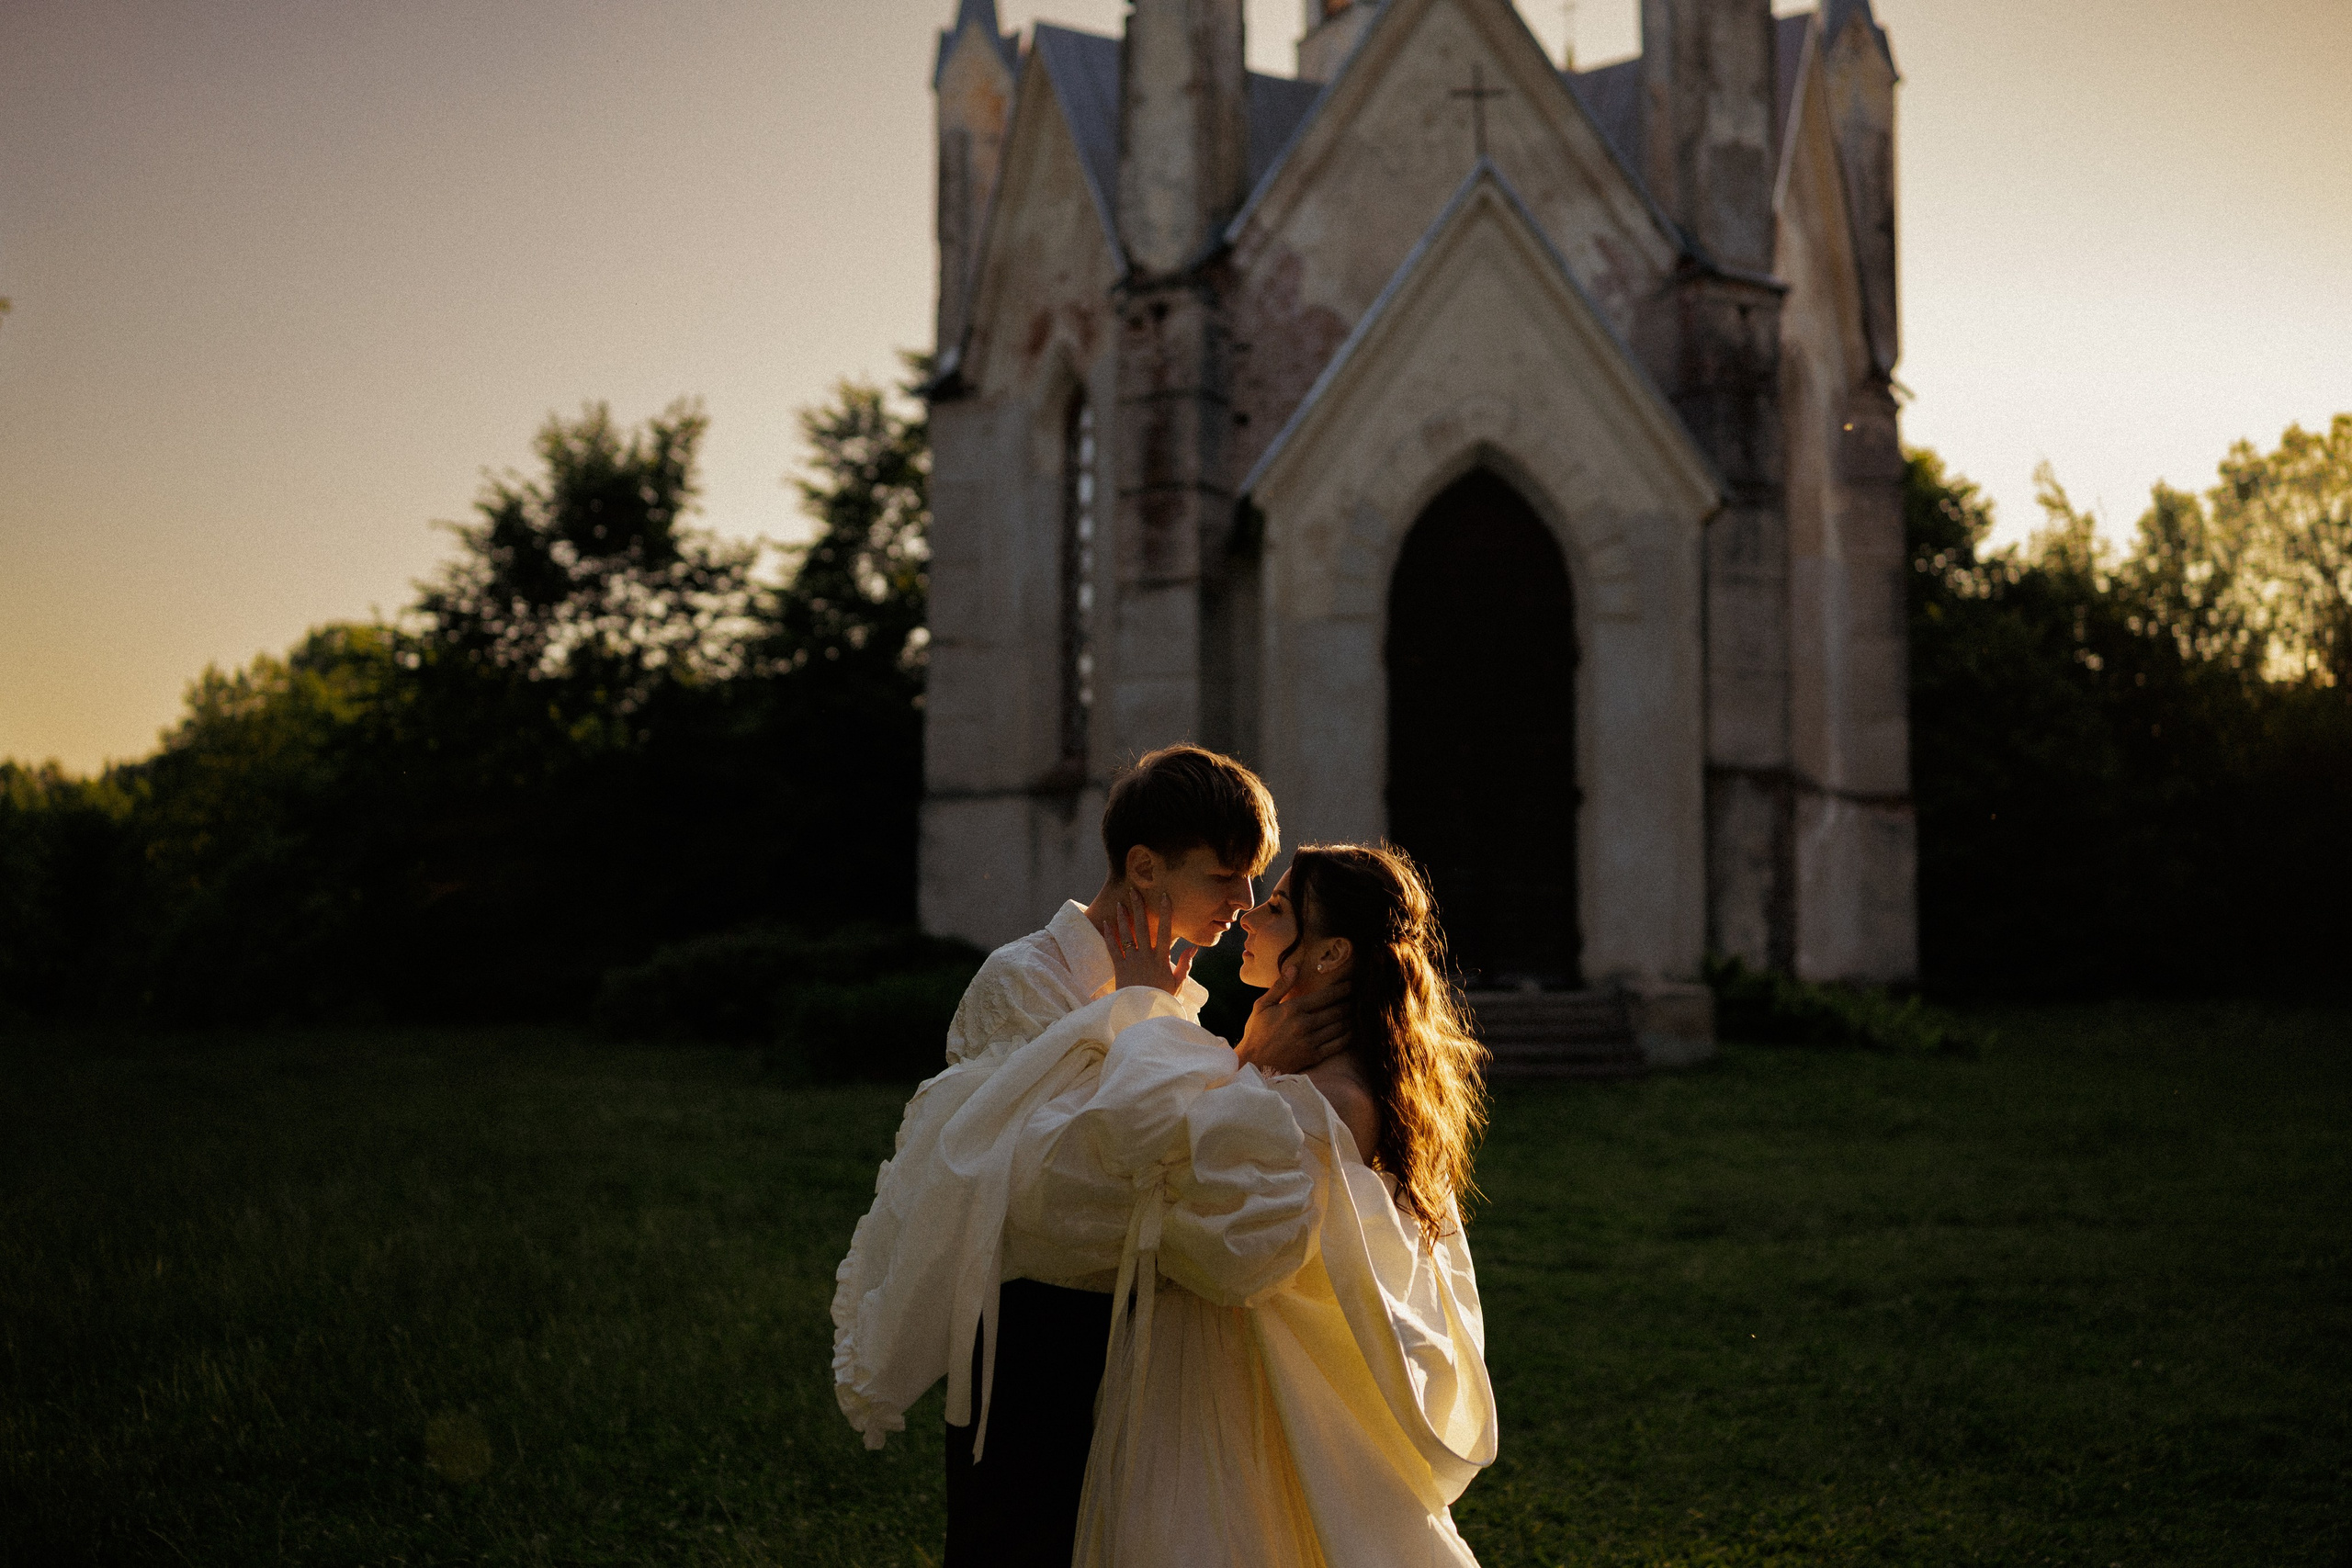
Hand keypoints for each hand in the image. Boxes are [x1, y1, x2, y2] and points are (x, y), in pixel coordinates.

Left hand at [1095, 885, 1194, 995]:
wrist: (1143, 1015)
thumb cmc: (1162, 999)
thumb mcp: (1178, 983)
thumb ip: (1185, 964)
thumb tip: (1193, 947)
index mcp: (1162, 959)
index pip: (1166, 931)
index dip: (1166, 913)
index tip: (1165, 897)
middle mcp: (1146, 957)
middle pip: (1143, 927)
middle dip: (1139, 908)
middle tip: (1134, 891)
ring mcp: (1131, 962)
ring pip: (1126, 935)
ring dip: (1122, 918)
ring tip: (1120, 903)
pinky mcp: (1119, 968)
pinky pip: (1113, 949)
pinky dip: (1109, 935)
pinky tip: (1106, 923)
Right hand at [1233, 962, 1350, 1074]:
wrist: (1253, 1063)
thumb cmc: (1256, 1032)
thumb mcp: (1262, 1005)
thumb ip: (1280, 986)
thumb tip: (1295, 967)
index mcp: (1293, 1008)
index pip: (1325, 995)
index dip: (1341, 989)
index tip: (1350, 985)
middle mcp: (1304, 1024)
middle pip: (1336, 1010)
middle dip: (1349, 1003)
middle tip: (1356, 998)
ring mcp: (1310, 1041)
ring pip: (1339, 1027)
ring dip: (1349, 1018)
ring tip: (1354, 1013)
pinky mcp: (1313, 1056)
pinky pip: (1337, 1045)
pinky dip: (1347, 1036)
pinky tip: (1349, 1031)